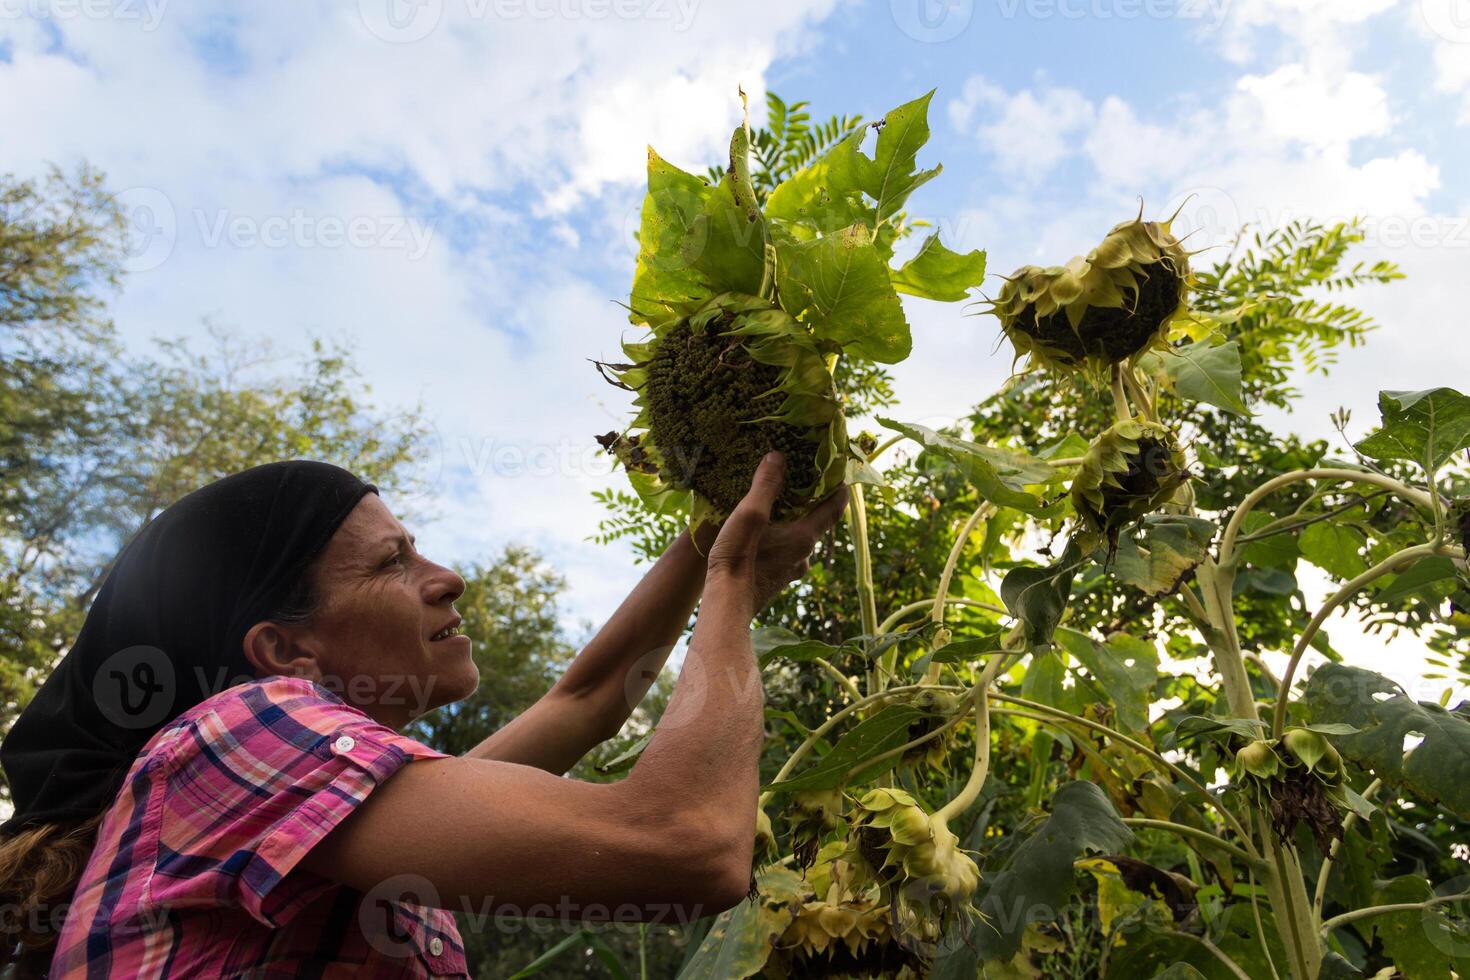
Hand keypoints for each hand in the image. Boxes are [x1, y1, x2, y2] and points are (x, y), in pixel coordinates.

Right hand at [705, 452, 849, 615]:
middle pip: (817, 523)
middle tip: (803, 482)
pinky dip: (782, 538)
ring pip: (800, 540)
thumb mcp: (750, 515)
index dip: (840, 490)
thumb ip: (765, 486)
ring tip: (779, 507)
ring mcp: (790, 571)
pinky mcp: (776, 581)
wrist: (725, 605)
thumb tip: (778, 457)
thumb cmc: (738, 559)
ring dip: (795, 522)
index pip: (833, 508)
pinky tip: (764, 536)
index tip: (841, 474)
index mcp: (804, 537)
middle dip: (812, 503)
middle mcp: (803, 555)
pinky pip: (786, 553)